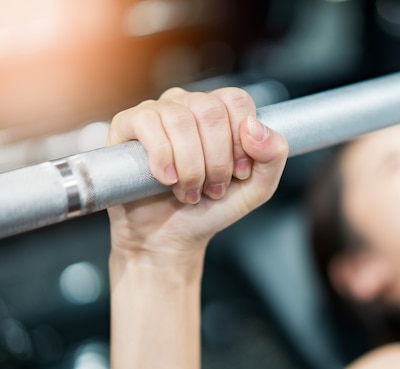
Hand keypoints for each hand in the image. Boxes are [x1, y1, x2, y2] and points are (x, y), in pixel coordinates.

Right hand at [106, 87, 287, 260]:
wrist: (169, 238)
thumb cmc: (210, 209)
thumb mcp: (257, 188)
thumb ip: (273, 156)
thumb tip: (255, 126)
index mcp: (219, 113)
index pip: (236, 100)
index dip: (241, 139)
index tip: (239, 172)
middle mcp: (187, 105)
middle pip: (210, 110)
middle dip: (216, 160)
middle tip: (213, 188)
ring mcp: (156, 113)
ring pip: (180, 119)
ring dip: (191, 166)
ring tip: (189, 190)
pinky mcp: (126, 125)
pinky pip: (148, 124)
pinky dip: (163, 158)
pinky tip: (166, 180)